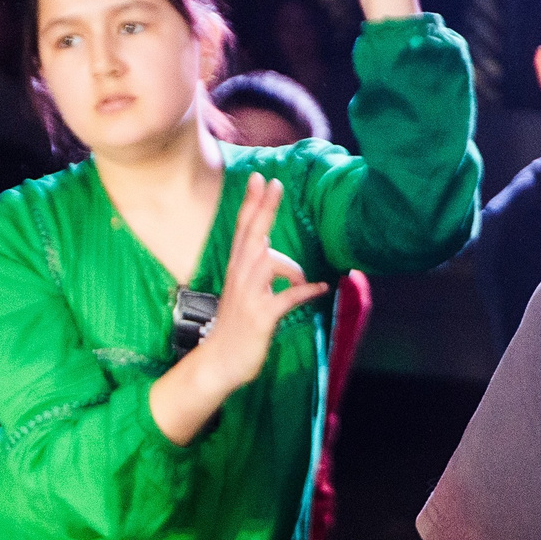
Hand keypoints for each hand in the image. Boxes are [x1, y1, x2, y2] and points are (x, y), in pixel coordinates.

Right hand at [182, 174, 328, 393]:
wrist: (220, 361)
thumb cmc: (236, 326)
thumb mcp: (244, 292)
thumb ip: (256, 270)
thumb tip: (272, 251)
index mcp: (237, 268)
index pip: (244, 229)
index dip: (252, 203)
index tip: (260, 178)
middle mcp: (240, 276)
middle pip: (253, 235)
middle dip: (264, 209)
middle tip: (275, 184)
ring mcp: (249, 295)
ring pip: (269, 263)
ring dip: (292, 267)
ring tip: (305, 281)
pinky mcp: (261, 316)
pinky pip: (287, 297)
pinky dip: (306, 291)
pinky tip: (320, 289)